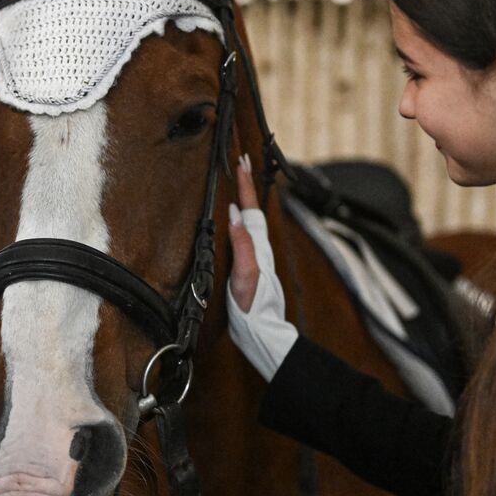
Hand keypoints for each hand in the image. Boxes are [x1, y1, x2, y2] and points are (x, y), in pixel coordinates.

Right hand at [227, 153, 263, 310]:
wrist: (262, 333)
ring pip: (252, 221)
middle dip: (247, 185)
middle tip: (242, 162)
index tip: (241, 163)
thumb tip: (233, 216)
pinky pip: (247, 234)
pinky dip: (242, 219)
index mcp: (257, 248)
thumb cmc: (253, 308)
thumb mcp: (245, 276)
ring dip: (246, 199)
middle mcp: (259, 249)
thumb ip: (242, 246)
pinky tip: (237, 221)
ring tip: (239, 182)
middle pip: (253, 209)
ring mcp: (256, 258)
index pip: (250, 208)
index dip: (245, 185)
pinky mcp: (251, 267)